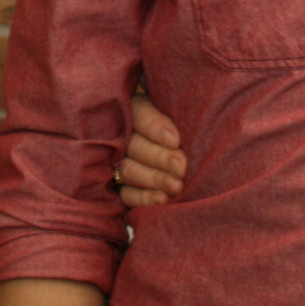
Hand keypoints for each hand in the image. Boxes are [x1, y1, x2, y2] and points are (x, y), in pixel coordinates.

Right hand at [116, 93, 186, 207]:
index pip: (138, 114)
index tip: (175, 140)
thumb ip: (178, 110)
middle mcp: (121, 133)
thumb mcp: (176, 109)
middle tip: (182, 167)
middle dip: (159, 157)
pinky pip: (126, 194)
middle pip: (134, 145)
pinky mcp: (119, 186)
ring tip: (177, 186)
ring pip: (129, 169)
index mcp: (134, 106)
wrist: (185, 145)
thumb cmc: (184, 121)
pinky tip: (162, 199)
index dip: (154, 127)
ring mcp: (116, 161)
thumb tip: (188, 126)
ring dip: (154, 179)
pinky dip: (144, 198)